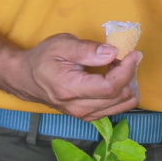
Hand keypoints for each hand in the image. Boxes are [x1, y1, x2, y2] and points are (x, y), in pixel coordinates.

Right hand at [15, 35, 140, 119]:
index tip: (134, 53)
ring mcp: (85, 115)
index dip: (128, 70)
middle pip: (120, 96)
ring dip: (129, 83)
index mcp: (71, 89)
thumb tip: (113, 52)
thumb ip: (87, 49)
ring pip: (123, 105)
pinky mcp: (89, 116)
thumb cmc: (43, 58)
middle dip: (130, 74)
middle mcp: (79, 108)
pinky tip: (114, 76)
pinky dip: (123, 91)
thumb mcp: (62, 44)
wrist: (27, 78)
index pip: (110, 87)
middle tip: (124, 55)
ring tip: (119, 65)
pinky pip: (117, 107)